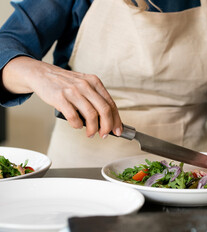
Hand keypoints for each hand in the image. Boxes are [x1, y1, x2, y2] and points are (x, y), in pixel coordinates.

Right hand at [2, 56, 121, 137]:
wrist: (41, 74)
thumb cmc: (65, 83)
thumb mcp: (84, 85)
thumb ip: (95, 98)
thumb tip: (108, 120)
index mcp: (95, 82)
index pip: (111, 104)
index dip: (116, 120)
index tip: (118, 130)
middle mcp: (86, 85)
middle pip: (104, 110)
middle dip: (107, 126)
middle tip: (105, 135)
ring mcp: (73, 91)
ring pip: (91, 115)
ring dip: (93, 129)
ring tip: (91, 134)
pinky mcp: (60, 97)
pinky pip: (73, 117)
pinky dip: (77, 125)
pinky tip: (77, 125)